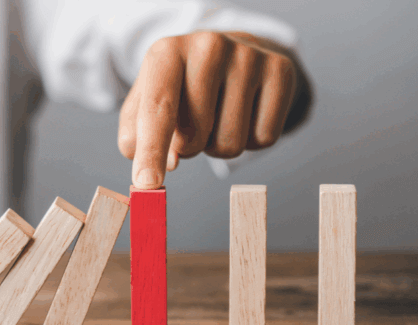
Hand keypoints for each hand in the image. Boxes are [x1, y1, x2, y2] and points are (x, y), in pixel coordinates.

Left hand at [119, 31, 299, 188]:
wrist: (233, 52)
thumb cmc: (183, 84)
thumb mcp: (148, 99)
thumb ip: (136, 134)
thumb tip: (161, 163)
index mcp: (168, 52)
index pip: (159, 108)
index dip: (152, 150)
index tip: (148, 184)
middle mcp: (209, 47)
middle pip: (194, 137)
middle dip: (190, 148)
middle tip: (193, 126)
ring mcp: (249, 57)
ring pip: (230, 144)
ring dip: (219, 146)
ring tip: (219, 116)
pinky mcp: (281, 71)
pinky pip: (263, 139)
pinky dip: (251, 140)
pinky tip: (245, 113)